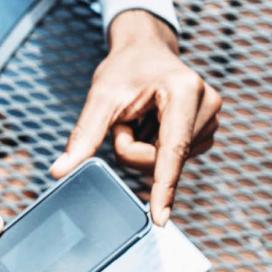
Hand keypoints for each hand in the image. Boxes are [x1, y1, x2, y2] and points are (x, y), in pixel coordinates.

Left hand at [49, 10, 222, 224]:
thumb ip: (83, 136)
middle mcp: (208, 105)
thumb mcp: (100, 97)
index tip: (160, 219)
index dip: (163, 187)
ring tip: (143, 117)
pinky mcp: (208, 132)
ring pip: (166, 164)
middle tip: (127, 118)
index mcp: (185, 91)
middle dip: (133, 148)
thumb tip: (59, 171)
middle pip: (161, 160)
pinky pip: (173, 161)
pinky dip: (155, 148)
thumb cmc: (124, 69)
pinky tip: (154, 125)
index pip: (171, 150)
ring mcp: (212, 120)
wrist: (146, 51)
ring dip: (144, 148)